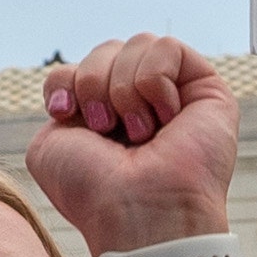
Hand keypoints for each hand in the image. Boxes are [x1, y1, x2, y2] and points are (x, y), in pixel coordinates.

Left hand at [27, 33, 238, 256]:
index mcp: (104, 117)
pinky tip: (164, 118)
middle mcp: (139, 104)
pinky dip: (154, 81)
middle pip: (105, 50)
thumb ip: (59, 99)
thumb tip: (79, 80)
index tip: (64, 114)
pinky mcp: (205, 89)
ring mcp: (174, 95)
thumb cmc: (95, 191)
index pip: (77, 68)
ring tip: (140, 133)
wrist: (137, 212)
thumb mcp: (50, 143)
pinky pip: (167, 47)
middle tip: (106, 129)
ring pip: (137, 44)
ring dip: (123, 90)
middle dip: (94, 84)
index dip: (67, 82)